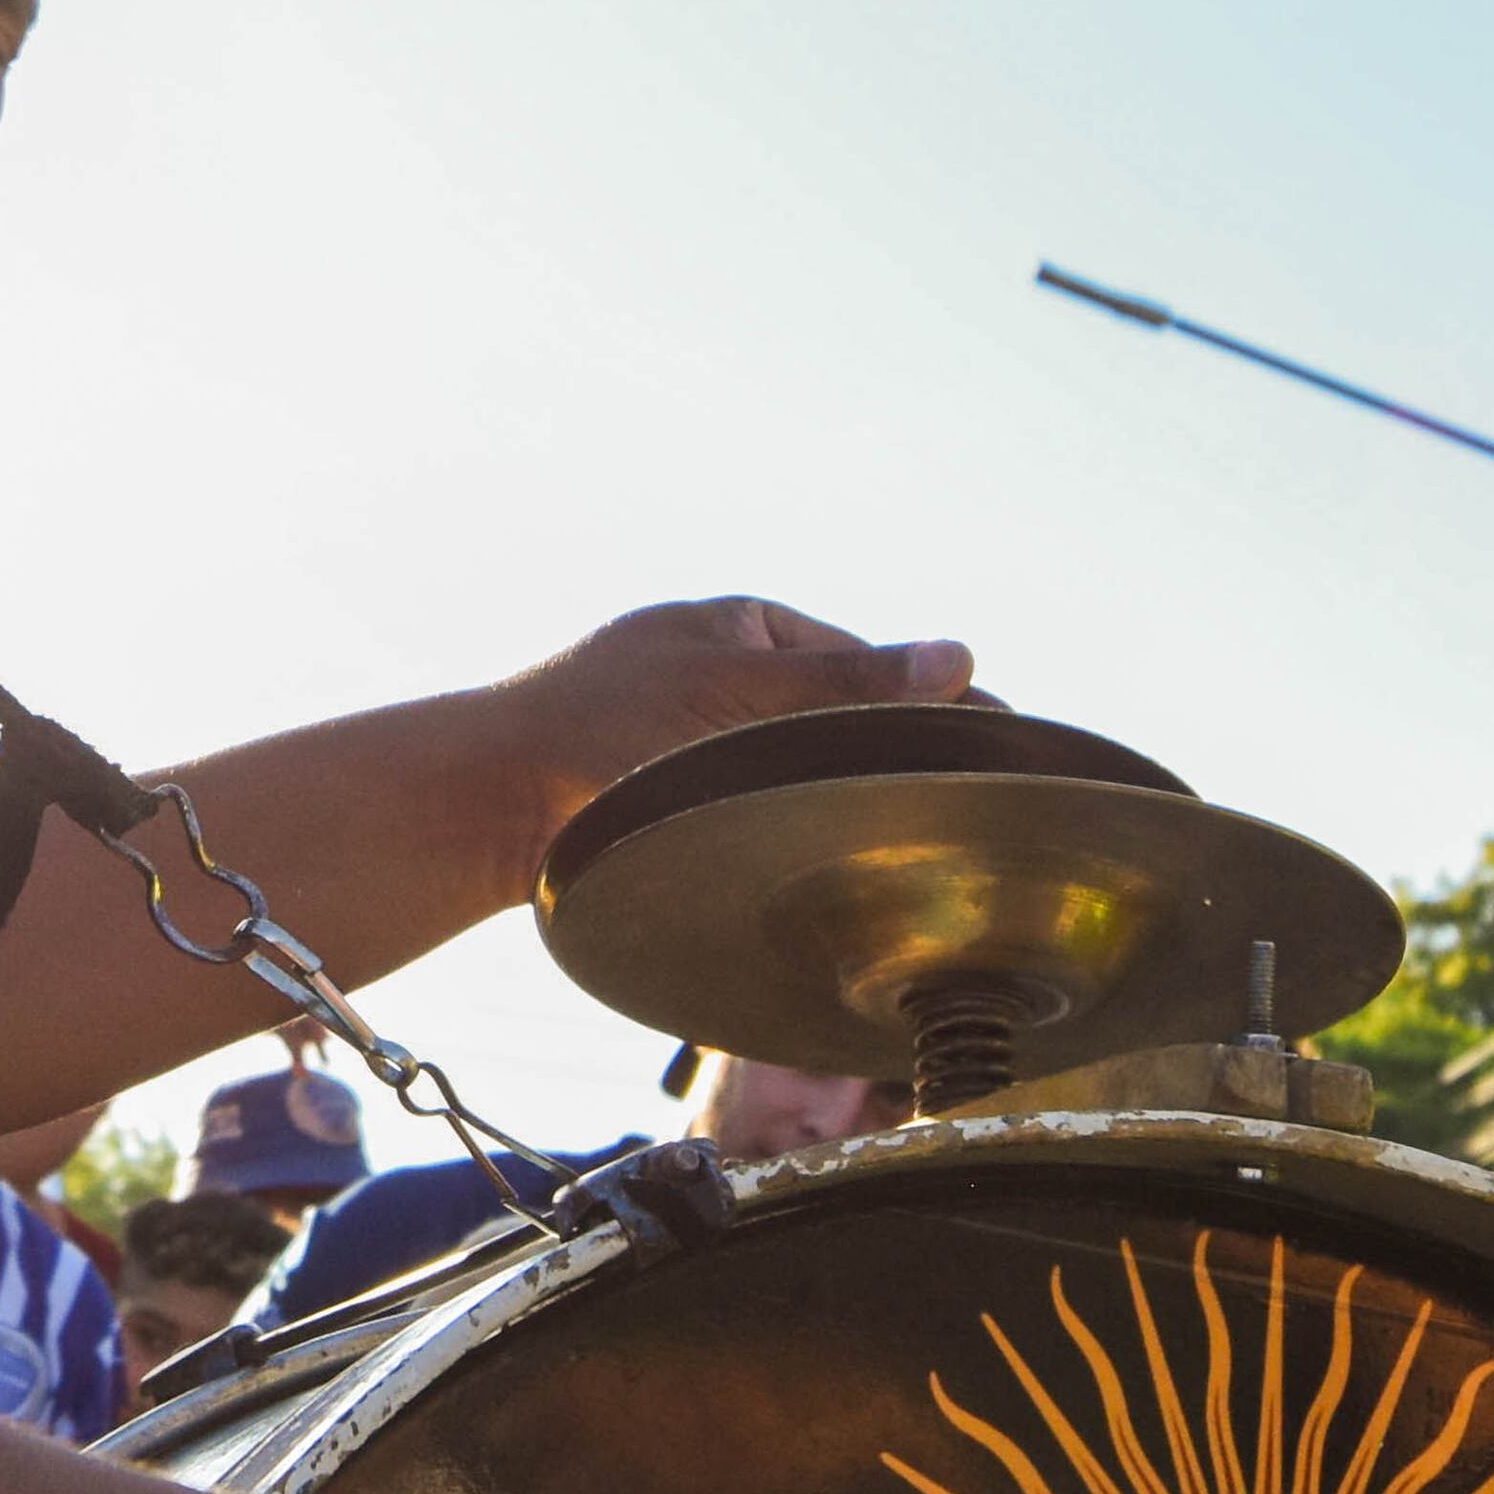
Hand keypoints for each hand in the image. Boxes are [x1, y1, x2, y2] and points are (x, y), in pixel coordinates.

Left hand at [488, 596, 974, 833]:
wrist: (486, 807)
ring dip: (860, 796)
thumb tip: (957, 657)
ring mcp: (702, 738)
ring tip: (937, 838)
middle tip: (988, 800)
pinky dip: (811, 826)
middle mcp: (726, 675)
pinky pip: (768, 809)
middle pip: (843, 719)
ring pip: (809, 770)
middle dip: (904, 753)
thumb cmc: (595, 730)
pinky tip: (847, 864)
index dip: (936, 703)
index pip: (866, 664)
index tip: (1008, 741)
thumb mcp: (735, 696)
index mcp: (741, 628)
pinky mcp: (681, 799)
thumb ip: (845, 685)